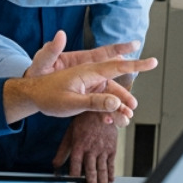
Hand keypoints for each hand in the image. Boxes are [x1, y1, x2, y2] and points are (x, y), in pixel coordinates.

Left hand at [3, 56, 156, 123]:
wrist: (31, 96)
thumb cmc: (45, 93)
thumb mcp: (69, 101)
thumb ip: (93, 101)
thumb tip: (114, 101)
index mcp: (87, 72)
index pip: (115, 66)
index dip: (135, 64)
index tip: (151, 61)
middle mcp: (89, 75)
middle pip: (115, 82)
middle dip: (126, 95)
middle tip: (134, 106)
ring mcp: (87, 84)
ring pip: (109, 94)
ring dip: (118, 106)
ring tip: (125, 118)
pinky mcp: (83, 92)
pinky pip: (100, 100)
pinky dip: (106, 110)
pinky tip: (110, 120)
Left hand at [53, 111, 118, 182]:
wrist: (100, 108)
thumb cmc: (83, 121)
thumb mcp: (70, 134)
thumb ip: (62, 151)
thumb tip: (55, 165)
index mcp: (78, 145)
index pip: (75, 165)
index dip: (74, 176)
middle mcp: (91, 148)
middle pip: (91, 170)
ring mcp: (102, 149)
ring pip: (102, 168)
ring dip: (103, 181)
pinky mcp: (112, 147)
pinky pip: (112, 162)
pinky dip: (111, 172)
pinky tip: (111, 179)